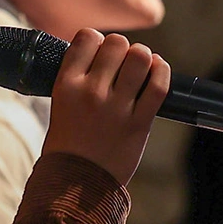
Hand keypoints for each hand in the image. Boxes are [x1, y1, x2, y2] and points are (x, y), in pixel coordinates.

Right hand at [41, 28, 169, 185]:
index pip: (87, 37)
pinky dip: (162, 71)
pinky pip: (158, 85)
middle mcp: (90, 91)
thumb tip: (102, 51)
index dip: (97, 40)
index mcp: (66, 84)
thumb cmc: (67, 144)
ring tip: (140, 67)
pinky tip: (157, 71)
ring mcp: (116, 107)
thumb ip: (78, 77)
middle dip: (122, 48)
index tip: (100, 52)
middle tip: (122, 63)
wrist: (75, 186)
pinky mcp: (139, 123)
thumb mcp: (61, 103)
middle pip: (116, 43)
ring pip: (140, 58)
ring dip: (143, 57)